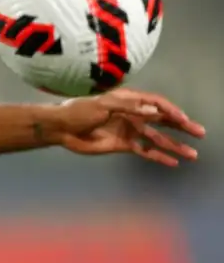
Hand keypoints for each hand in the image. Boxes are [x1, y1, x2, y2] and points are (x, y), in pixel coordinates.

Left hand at [51, 88, 205, 166]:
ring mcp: (128, 130)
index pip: (156, 103)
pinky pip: (144, 151)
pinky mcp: (123, 145)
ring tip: (192, 155)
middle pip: (161, 120)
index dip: (171, 110)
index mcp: (128, 100)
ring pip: (157, 138)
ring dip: (174, 146)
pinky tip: (172, 162)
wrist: (61, 128)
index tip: (183, 119)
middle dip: (181, 127)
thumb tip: (155, 111)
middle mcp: (132, 114)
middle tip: (200, 133)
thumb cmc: (79, 110)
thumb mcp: (103, 105)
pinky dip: (158, 156)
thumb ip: (130, 107)